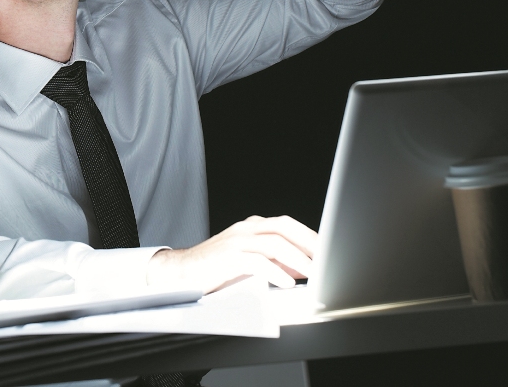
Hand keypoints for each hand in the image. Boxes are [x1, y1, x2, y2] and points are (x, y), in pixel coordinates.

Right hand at [145, 215, 317, 292]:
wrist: (180, 273)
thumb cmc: (216, 269)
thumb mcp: (249, 261)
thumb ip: (275, 260)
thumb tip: (303, 267)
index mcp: (252, 227)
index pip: (287, 225)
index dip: (309, 236)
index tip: (327, 252)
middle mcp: (245, 230)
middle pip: (284, 228)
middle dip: (309, 243)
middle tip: (325, 260)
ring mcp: (236, 242)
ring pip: (274, 243)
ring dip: (297, 259)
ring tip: (312, 273)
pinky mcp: (227, 258)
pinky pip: (256, 262)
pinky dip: (275, 271)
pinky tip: (287, 282)